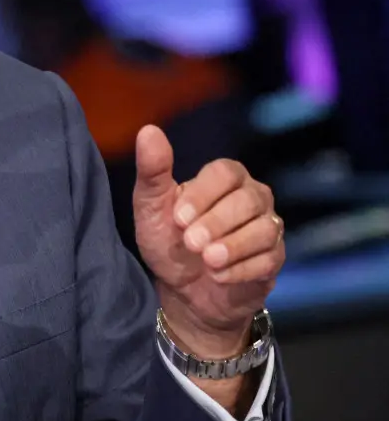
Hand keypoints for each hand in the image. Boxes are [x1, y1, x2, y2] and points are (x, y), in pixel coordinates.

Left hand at [132, 125, 283, 356]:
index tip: (178, 217)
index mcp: (224, 178)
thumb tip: (148, 131)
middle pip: (248, 200)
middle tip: (190, 242)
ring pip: (264, 229)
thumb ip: (152, 171)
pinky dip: (242, 270)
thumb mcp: (151, 207)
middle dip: (217, 222)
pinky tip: (218, 276)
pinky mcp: (274, 259)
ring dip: (233, 246)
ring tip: (207, 260)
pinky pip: (269, 260)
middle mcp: (253, 197)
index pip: (225, 173)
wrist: (182, 289)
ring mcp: (268, 228)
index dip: (203, 194)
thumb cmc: (168, 240)